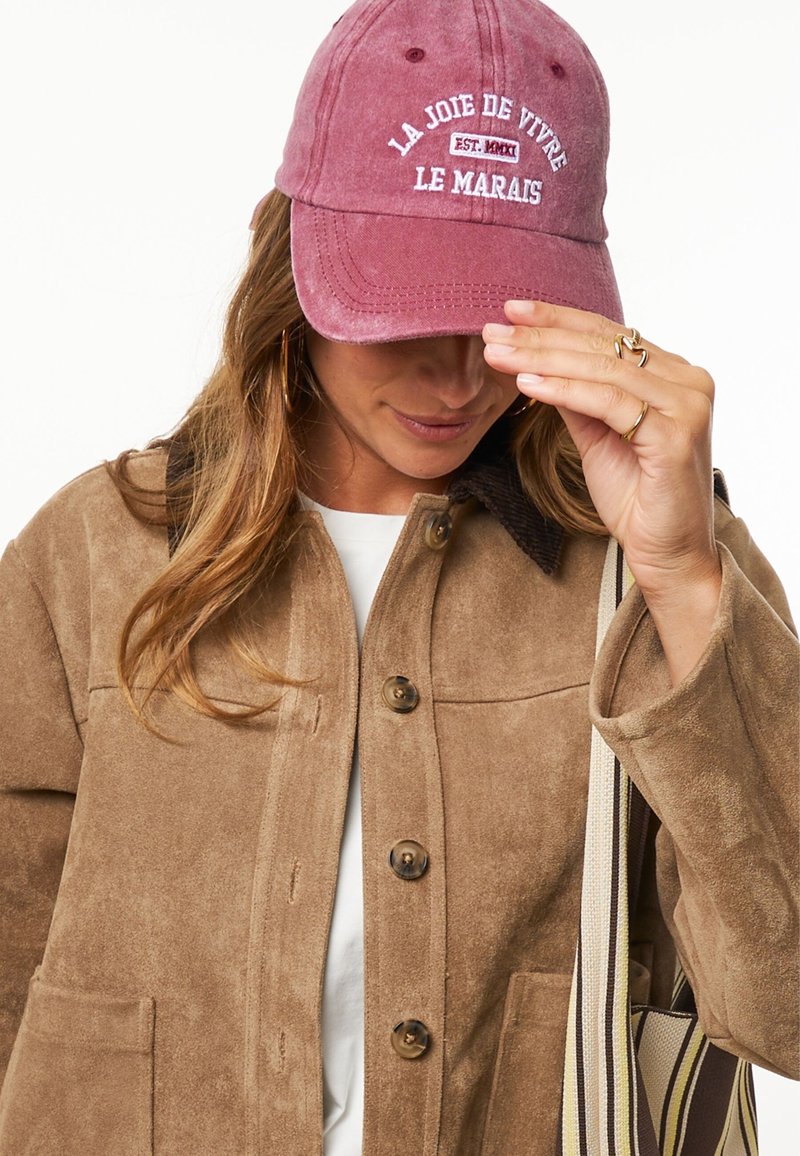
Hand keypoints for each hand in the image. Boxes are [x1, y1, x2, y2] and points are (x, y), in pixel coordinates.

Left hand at [483, 299, 722, 683]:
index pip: (610, 336)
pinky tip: (527, 384)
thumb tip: (539, 364)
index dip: (559, 320)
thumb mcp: (598, 439)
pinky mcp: (675, 434)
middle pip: (603, 347)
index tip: (511, 312)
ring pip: (603, 369)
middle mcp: (689, 382)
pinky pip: (608, 402)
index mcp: (675, 376)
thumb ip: (578, 399)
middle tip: (492, 330)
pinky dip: (564, 391)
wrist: (666, 556)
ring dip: (543, 358)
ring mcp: (687, 406)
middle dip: (541, 337)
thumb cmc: (638, 501)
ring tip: (498, 354)